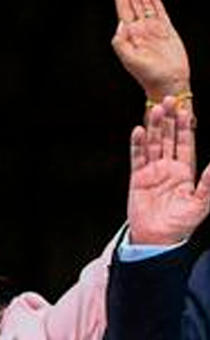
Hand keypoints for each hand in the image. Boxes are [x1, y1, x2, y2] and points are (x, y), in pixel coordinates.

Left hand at [111, 0, 188, 100]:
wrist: (168, 82)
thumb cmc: (147, 75)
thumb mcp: (129, 60)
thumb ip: (120, 42)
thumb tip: (121, 23)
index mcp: (130, 35)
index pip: (123, 10)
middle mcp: (141, 29)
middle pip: (133, 3)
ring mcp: (154, 29)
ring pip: (146, 4)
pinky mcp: (167, 30)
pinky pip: (160, 12)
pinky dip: (155, 1)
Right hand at [127, 98, 209, 244]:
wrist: (156, 240)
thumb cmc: (180, 224)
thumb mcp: (200, 203)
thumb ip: (208, 183)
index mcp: (185, 172)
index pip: (186, 143)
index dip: (186, 127)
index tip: (185, 111)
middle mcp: (168, 168)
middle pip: (168, 139)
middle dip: (169, 120)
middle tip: (168, 100)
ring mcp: (151, 172)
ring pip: (153, 144)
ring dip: (154, 127)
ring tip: (154, 110)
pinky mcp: (137, 179)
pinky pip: (137, 158)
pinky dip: (137, 144)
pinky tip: (138, 131)